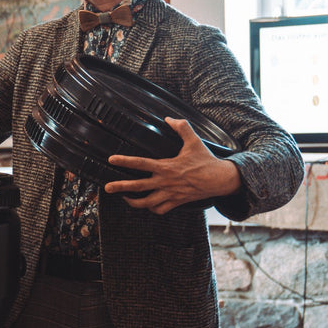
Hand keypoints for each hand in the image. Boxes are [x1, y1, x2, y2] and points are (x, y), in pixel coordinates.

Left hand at [105, 118, 240, 214]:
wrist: (220, 180)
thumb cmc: (206, 160)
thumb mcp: (194, 141)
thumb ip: (181, 127)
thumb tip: (169, 118)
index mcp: (166, 167)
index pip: (141, 163)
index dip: (125, 161)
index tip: (111, 159)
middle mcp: (165, 182)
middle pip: (138, 187)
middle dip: (120, 187)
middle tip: (107, 188)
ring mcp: (170, 194)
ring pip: (146, 203)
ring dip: (133, 202)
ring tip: (124, 198)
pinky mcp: (176, 202)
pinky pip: (159, 209)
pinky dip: (151, 209)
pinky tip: (146, 205)